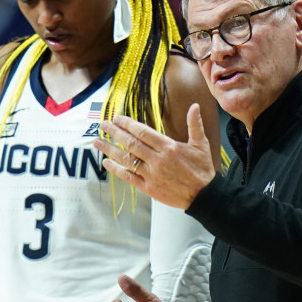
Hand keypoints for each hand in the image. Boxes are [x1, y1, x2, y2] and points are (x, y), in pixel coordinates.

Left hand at [92, 105, 214, 209]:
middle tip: (103, 124)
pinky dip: (116, 170)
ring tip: (97, 141)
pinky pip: (128, 177)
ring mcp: (151, 174)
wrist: (204, 196)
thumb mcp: (201, 145)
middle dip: (115, 133)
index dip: (128, 124)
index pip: (143, 132)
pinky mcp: (148, 188)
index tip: (117, 118)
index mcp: (169, 147)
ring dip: (109, 149)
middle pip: (131, 143)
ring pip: (126, 160)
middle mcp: (158, 159)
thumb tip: (195, 106)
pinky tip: (106, 163)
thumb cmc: (202, 169)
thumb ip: (194, 125)